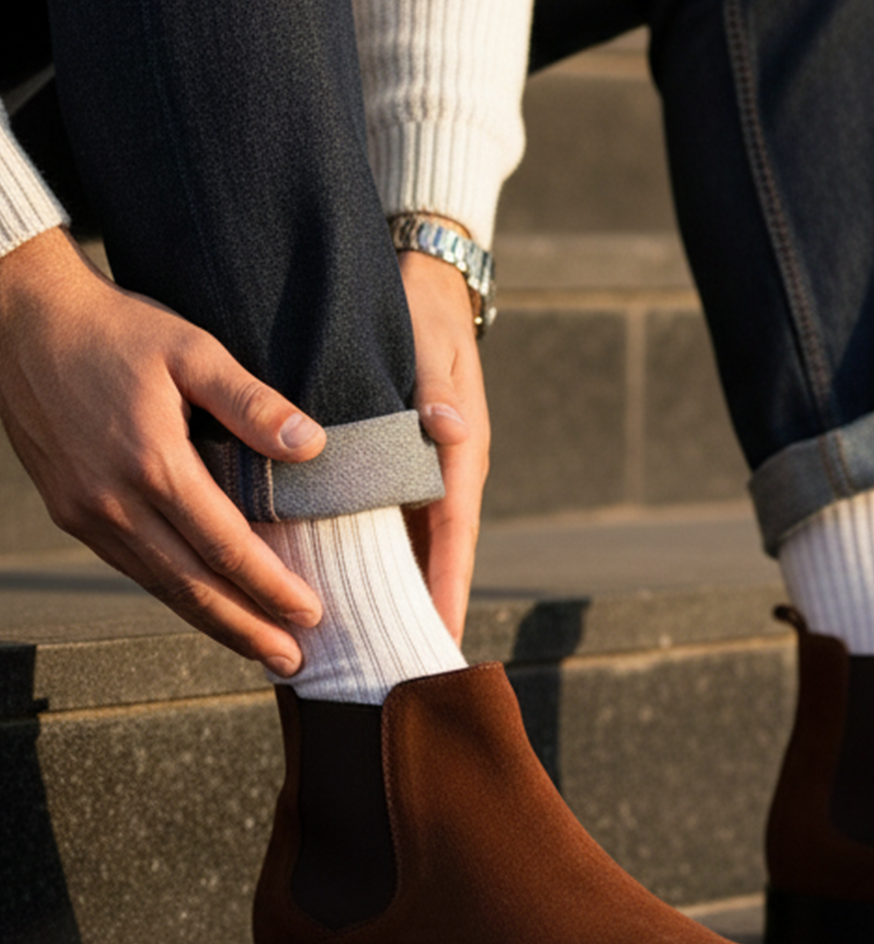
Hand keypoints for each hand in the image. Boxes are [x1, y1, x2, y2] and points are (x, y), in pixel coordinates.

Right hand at [0, 228, 327, 672]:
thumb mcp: (192, 350)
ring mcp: (86, 512)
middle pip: (191, 585)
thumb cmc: (115, 330)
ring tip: (259, 645)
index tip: (311, 613)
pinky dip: (172, 593)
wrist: (25, 322)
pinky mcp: (70, 510)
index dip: (270, 587)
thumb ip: (252, 402)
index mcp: (152, 463)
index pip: (226, 545)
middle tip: (293, 659)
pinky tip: (203, 604)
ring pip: (158, 584)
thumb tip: (311, 446)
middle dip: (246, 628)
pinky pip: (131, 565)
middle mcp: (114, 500)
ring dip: (211, 622)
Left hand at [398, 247, 488, 641]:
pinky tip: (344, 581)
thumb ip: (434, 388)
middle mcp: (445, 471)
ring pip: (411, 541)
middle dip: (422, 608)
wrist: (419, 279)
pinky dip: (373, 552)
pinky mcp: (402, 462)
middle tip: (402, 664)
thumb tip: (446, 429)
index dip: (446, 587)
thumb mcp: (429, 346)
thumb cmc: (421, 313)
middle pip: (435, 554)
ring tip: (370, 641)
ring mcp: (424, 470)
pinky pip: (387, 517)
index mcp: (460, 453)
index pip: (454, 535)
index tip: (438, 636)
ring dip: (395, 587)